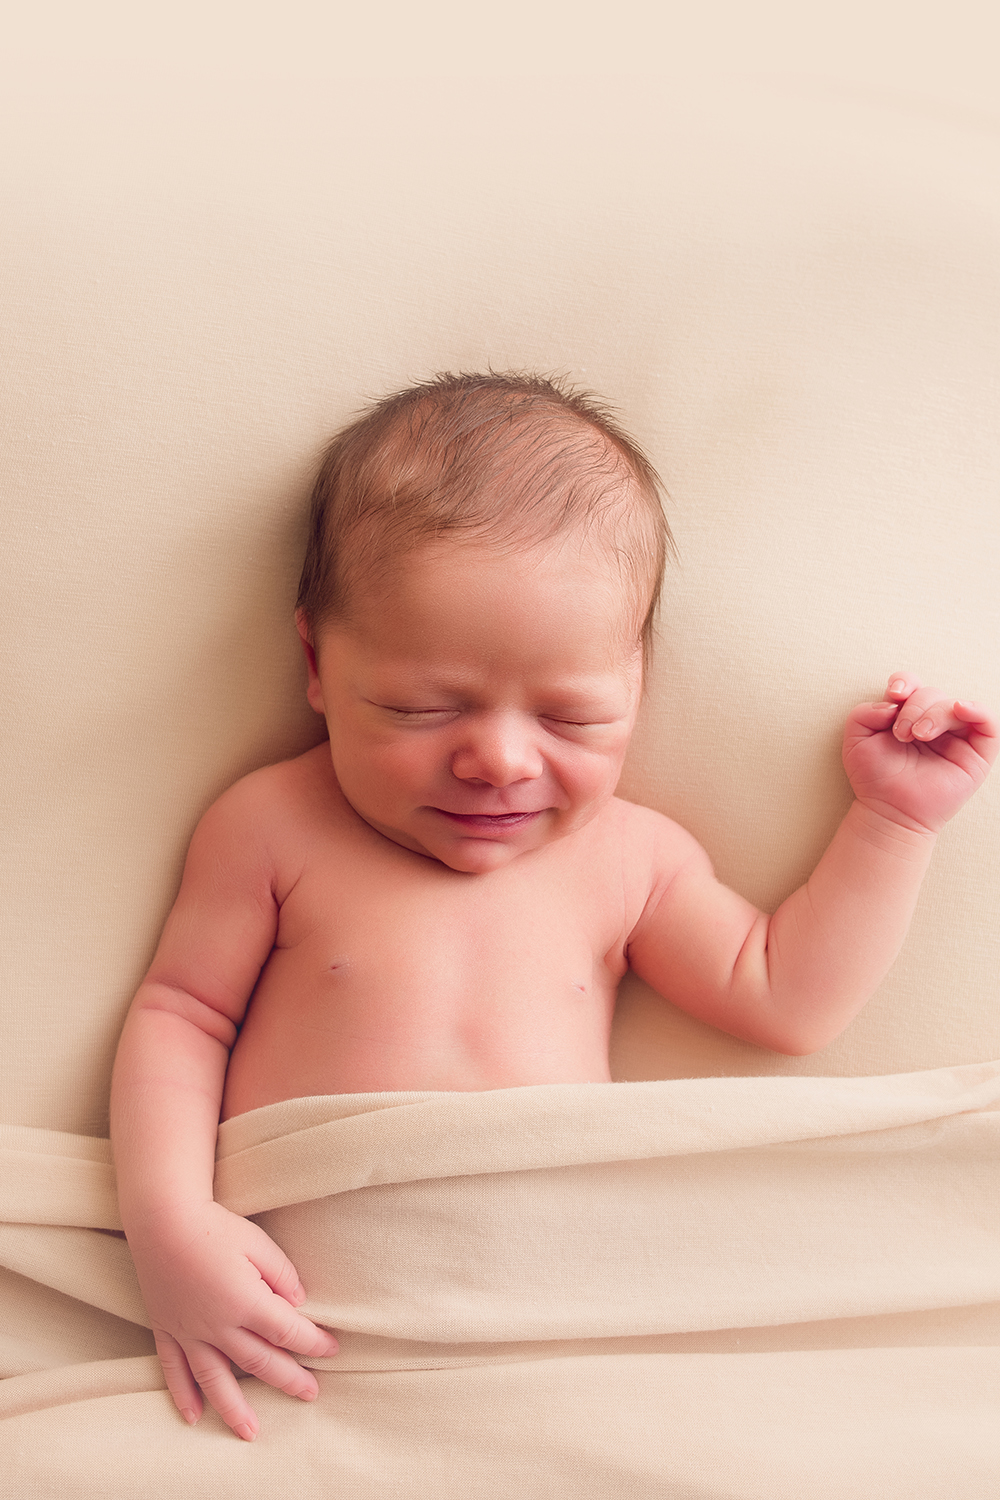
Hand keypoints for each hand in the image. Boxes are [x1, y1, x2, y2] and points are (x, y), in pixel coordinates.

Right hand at [127, 1200, 339, 1439]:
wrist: (162, 1221)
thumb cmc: (215, 1226)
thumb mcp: (258, 1242)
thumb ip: (282, 1273)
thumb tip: (299, 1302)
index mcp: (246, 1301)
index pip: (288, 1331)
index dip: (313, 1342)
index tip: (331, 1349)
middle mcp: (218, 1325)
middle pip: (259, 1361)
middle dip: (289, 1379)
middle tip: (310, 1393)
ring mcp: (190, 1331)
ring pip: (215, 1379)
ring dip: (235, 1408)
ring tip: (251, 1432)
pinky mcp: (167, 1329)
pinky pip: (174, 1370)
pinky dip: (183, 1395)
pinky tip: (194, 1416)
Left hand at [843, 672, 997, 834]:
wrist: (889, 812)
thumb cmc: (874, 778)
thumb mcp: (855, 738)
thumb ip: (864, 712)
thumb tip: (893, 703)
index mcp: (906, 715)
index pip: (912, 684)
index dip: (904, 682)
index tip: (894, 694)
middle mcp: (933, 723)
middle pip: (932, 693)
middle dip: (915, 707)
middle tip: (901, 734)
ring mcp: (956, 737)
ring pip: (955, 705)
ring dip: (935, 714)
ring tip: (918, 736)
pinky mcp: (976, 754)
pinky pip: (988, 723)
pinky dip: (977, 710)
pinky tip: (959, 709)